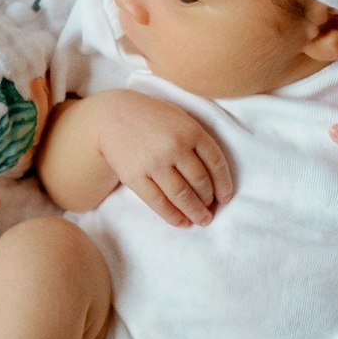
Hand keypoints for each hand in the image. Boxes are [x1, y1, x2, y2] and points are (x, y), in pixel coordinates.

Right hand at [96, 90, 232, 226]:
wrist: (113, 116)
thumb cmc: (153, 119)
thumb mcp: (181, 120)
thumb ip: (198, 142)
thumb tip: (214, 180)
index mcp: (192, 131)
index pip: (216, 164)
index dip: (224, 185)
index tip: (225, 198)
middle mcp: (175, 146)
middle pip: (200, 182)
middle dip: (209, 201)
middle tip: (211, 212)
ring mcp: (155, 162)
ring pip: (182, 195)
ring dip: (195, 212)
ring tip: (202, 220)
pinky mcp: (135, 176)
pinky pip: (158, 202)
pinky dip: (173, 216)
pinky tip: (182, 222)